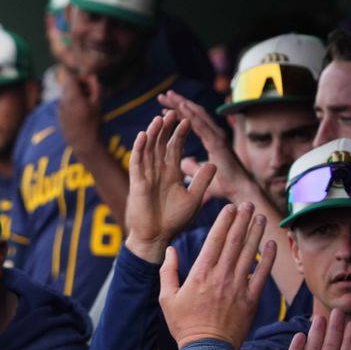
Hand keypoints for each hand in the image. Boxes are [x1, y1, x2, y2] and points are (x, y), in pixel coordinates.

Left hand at [56, 65, 102, 153]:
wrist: (84, 143)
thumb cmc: (93, 122)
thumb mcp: (99, 102)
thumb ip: (96, 85)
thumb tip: (91, 76)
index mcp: (72, 96)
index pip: (70, 77)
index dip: (80, 78)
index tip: (89, 84)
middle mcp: (62, 101)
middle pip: (67, 85)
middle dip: (78, 86)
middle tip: (90, 94)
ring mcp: (59, 109)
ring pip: (65, 95)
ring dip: (75, 95)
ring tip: (87, 105)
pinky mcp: (59, 117)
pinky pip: (64, 105)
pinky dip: (71, 105)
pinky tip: (81, 114)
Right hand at [125, 111, 216, 262]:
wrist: (157, 237)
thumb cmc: (174, 221)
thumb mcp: (194, 199)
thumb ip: (202, 180)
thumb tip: (213, 163)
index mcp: (172, 173)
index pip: (175, 148)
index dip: (180, 133)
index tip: (187, 120)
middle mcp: (158, 171)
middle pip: (161, 143)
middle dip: (166, 128)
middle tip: (172, 112)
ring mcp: (146, 175)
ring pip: (149, 149)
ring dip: (154, 134)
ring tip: (160, 118)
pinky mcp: (137, 183)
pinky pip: (137, 162)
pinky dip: (139, 148)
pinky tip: (144, 135)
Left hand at [157, 89, 257, 203]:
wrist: (240, 190)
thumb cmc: (225, 184)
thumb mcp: (202, 174)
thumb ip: (193, 167)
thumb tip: (183, 163)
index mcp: (210, 140)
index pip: (192, 123)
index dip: (179, 115)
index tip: (163, 109)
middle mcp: (214, 135)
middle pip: (193, 115)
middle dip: (178, 104)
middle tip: (162, 96)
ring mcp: (216, 137)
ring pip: (197, 116)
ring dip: (182, 104)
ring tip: (168, 96)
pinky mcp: (217, 143)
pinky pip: (202, 126)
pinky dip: (191, 116)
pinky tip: (181, 107)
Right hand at [159, 201, 275, 349]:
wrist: (207, 349)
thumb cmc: (184, 325)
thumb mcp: (167, 298)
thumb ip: (168, 272)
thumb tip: (170, 250)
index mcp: (200, 274)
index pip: (215, 240)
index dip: (224, 221)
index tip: (230, 207)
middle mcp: (221, 276)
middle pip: (234, 241)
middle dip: (242, 220)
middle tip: (248, 204)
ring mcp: (238, 287)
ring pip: (250, 253)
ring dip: (256, 233)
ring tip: (260, 217)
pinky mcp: (251, 299)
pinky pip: (262, 274)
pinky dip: (268, 258)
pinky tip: (271, 244)